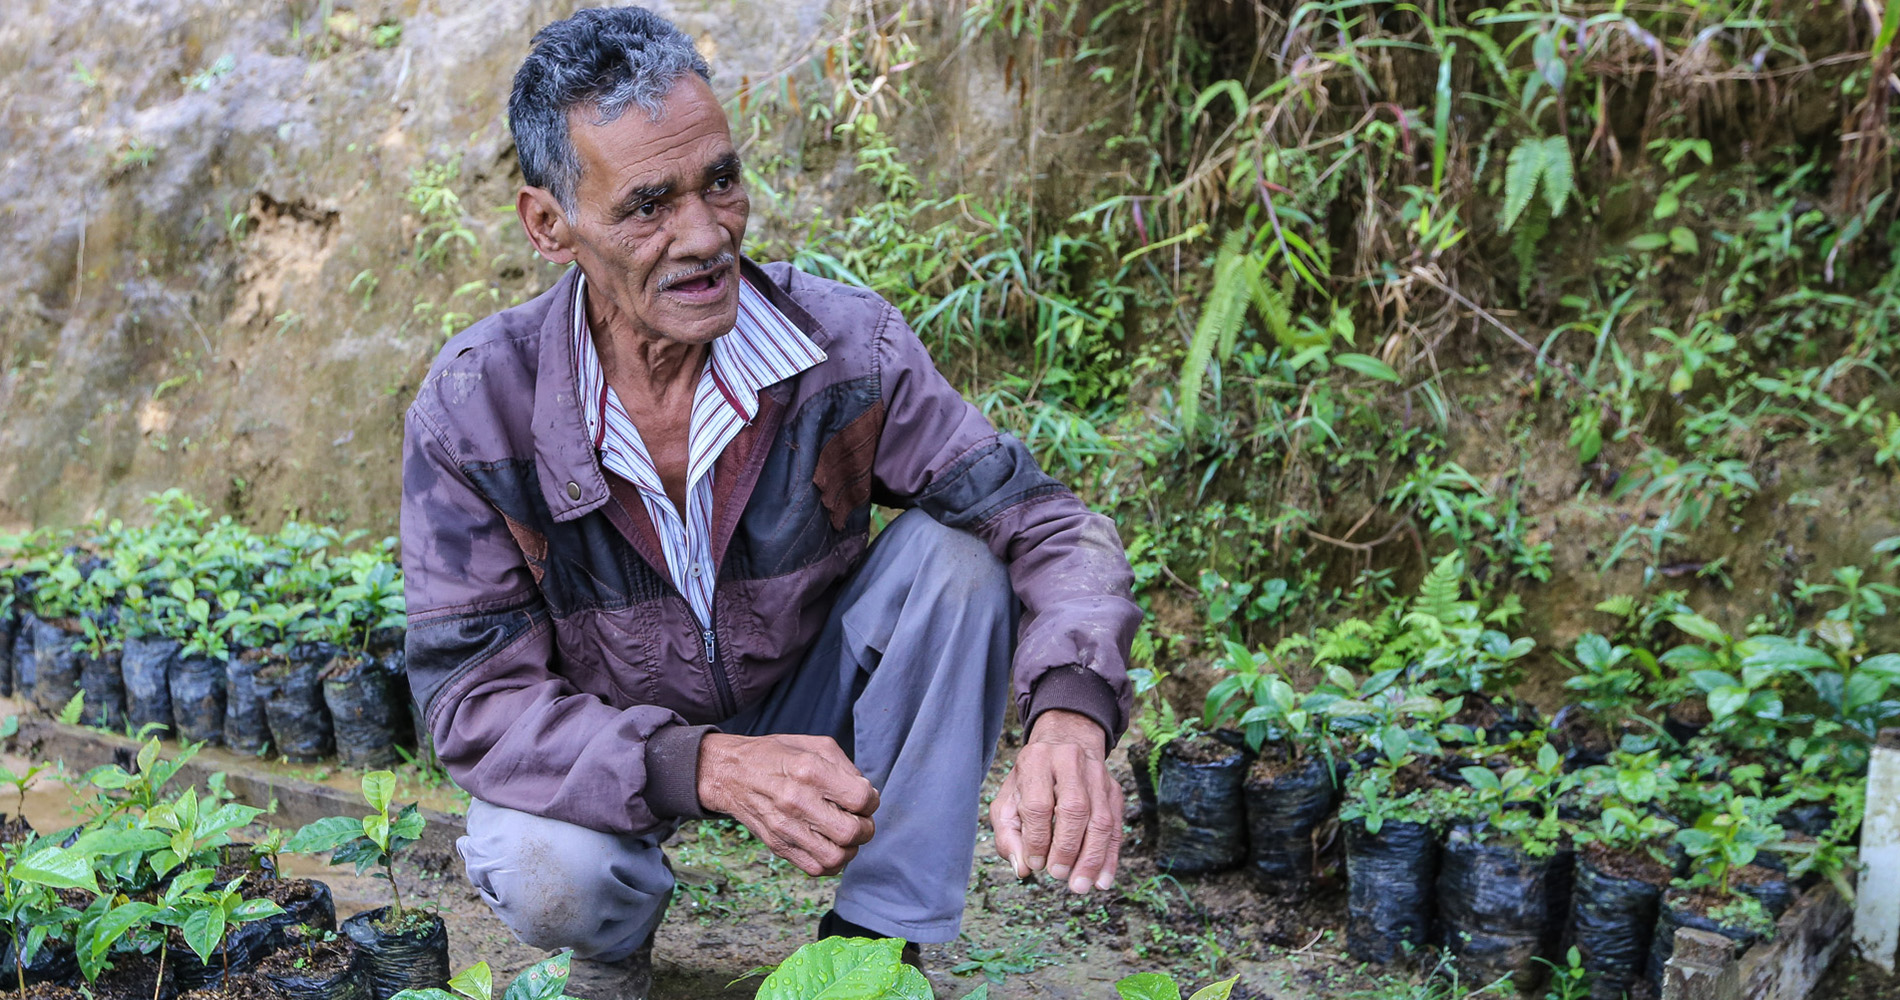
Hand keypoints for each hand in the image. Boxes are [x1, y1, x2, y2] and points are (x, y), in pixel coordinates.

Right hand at [697, 733, 878, 875]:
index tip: (865, 798)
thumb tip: (867, 795)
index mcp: (809, 770)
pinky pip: (815, 868)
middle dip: (865, 828)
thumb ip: (846, 768)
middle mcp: (797, 801)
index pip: (860, 798)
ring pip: (836, 858)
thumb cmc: (776, 756)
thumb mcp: (815, 745)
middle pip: (851, 832)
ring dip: (850, 849)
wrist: (731, 774)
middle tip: (859, 819)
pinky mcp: (778, 846)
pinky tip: (829, 845)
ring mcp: (785, 827)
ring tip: (845, 835)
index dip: (871, 800)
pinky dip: (831, 862)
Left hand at [989, 709, 1123, 894]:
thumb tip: (1022, 869)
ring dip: (1092, 858)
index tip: (1034, 864)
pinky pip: (1116, 827)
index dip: (1037, 838)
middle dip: (1067, 848)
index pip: (1039, 804)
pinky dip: (1110, 858)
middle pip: (1074, 809)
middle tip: (1058, 875)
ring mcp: (1097, 775)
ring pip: (1101, 820)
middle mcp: (1070, 762)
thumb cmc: (1030, 781)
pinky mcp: (1114, 790)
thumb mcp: (1007, 801)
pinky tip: (1102, 880)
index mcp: (1036, 761)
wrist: (1064, 744)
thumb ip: (1007, 834)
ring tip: (1080, 885)